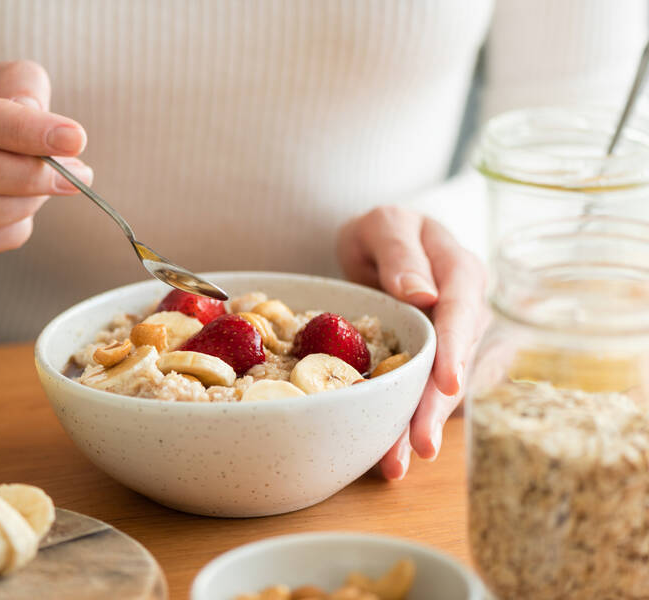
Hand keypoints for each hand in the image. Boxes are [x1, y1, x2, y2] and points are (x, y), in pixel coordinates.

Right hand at [0, 61, 92, 257]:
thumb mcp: (13, 78)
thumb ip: (23, 87)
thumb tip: (30, 114)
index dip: (21, 131)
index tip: (74, 140)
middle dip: (25, 176)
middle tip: (78, 174)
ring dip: (22, 204)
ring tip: (57, 185)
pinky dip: (12, 228)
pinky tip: (30, 205)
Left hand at [337, 206, 486, 479]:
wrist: (380, 246)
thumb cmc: (384, 231)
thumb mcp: (384, 224)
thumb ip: (400, 251)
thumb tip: (423, 293)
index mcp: (460, 272)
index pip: (462, 311)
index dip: (456, 348)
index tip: (447, 383)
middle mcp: (466, 311)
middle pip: (456, 362)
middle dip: (437, 406)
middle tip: (421, 445)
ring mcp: (453, 341)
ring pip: (442, 388)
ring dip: (421, 425)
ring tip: (396, 464)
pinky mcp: (436, 363)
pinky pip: (426, 394)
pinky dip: (408, 422)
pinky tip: (391, 452)